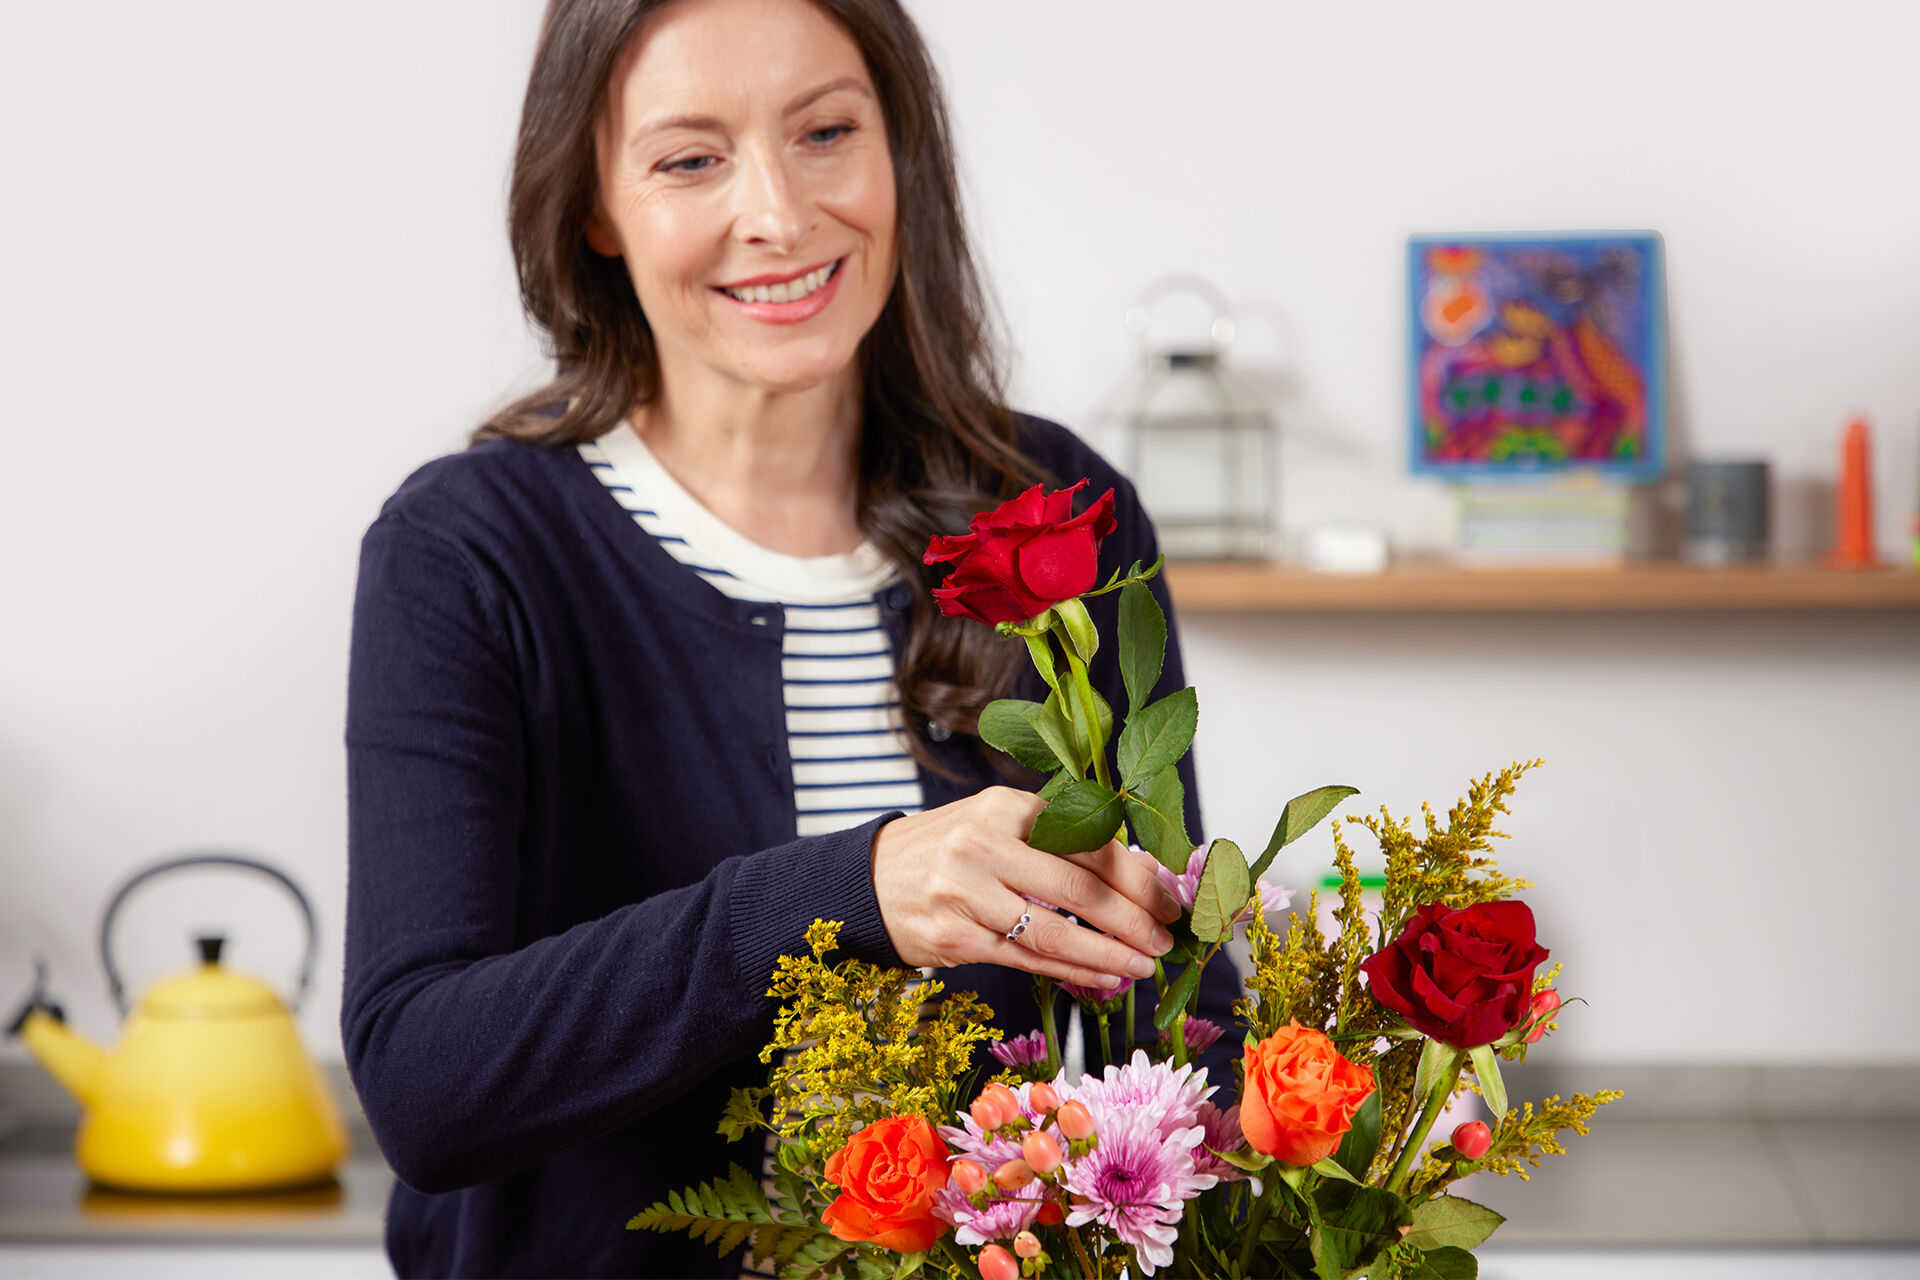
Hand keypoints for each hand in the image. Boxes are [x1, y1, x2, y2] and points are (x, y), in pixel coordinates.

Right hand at [869, 786, 1180, 988]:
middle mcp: (985, 845)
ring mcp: (966, 893)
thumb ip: (1064, 845)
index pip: (1088, 842)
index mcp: (1007, 808)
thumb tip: (1143, 875)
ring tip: (1142, 965)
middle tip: (1165, 940)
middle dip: (1131, 919)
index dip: (1137, 876)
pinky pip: (1026, 959)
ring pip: (1054, 932)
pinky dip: (1071, 971)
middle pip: (1077, 888)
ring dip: (1107, 954)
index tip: (1170, 901)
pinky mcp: (955, 938)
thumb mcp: (1002, 828)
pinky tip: (1102, 977)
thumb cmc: (952, 852)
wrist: (870, 879)